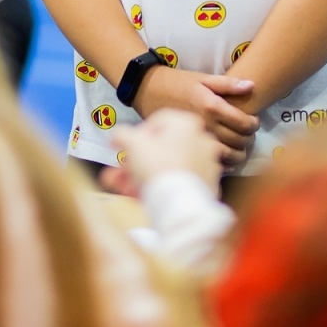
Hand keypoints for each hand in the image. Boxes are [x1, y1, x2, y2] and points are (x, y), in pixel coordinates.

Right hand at [99, 109, 223, 196]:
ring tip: (127, 189)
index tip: (126, 149)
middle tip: (122, 173)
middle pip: (163, 149)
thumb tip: (117, 136)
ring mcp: (208, 163)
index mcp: (186, 123)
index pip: (156, 123)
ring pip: (171, 167)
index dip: (137, 136)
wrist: (178, 203)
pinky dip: (165, 187)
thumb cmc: (157, 167)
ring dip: (147, 176)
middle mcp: (202, 140)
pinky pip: (181, 182)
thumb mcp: (132, 144)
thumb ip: (122, 135)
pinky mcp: (209, 185)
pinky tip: (147, 196)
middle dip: (138, 162)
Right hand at [134, 67, 257, 166]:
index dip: (253, 124)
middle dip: (249, 138)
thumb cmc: (177, 83)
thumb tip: (251, 85)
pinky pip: (212, 162)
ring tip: (240, 147)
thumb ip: (227, 84)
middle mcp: (206, 125)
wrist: (148, 92)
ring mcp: (197, 139)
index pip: (243, 123)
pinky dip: (225, 163)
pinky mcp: (188, 148)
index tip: (253, 122)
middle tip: (248, 135)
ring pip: (229, 154)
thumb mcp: (202, 78)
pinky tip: (226, 157)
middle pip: (239, 140)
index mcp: (211, 107)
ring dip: (240, 153)